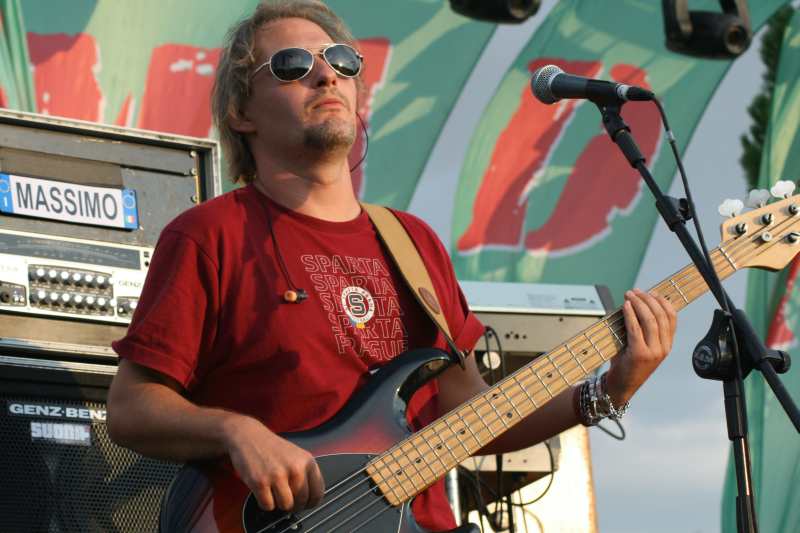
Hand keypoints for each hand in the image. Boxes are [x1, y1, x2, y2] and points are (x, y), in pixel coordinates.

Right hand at [222, 414, 323, 511]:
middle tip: (286, 499)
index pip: (317, 493)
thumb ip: (306, 474)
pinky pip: (268, 506)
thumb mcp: (297, 455)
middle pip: (301, 501)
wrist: (249, 437)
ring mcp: (277, 475)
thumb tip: (311, 499)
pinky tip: (264, 492)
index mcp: (307, 461)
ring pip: (286, 506)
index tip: (305, 504)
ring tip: (274, 493)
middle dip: (294, 505)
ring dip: (279, 504)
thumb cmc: (273, 448)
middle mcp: (295, 468)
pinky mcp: (260, 482)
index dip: (311, 503)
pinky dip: (265, 503)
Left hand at [605, 289, 676, 404]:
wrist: (620, 386)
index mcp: (667, 345)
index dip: (662, 301)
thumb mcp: (639, 344)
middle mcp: (663, 348)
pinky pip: (636, 329)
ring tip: (629, 295)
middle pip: (661, 316)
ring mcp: (653, 352)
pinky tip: (626, 306)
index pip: (672, 317)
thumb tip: (634, 303)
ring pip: (650, 320)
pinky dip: (630, 314)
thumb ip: (641, 328)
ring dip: (639, 303)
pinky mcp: (640, 354)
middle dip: (648, 299)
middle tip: (635, 291)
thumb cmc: (626, 363)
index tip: (651, 292)